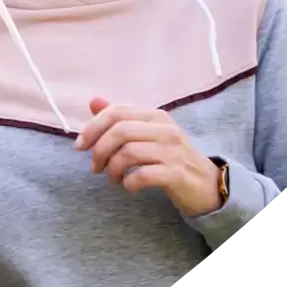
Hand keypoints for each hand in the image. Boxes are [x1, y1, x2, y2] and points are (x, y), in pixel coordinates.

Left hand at [75, 96, 221, 216]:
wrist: (206, 184)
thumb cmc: (170, 158)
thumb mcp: (147, 134)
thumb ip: (120, 118)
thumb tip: (93, 100)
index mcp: (155, 116)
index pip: (116, 112)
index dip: (92, 128)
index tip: (80, 146)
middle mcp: (165, 129)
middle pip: (120, 131)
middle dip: (99, 150)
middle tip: (95, 167)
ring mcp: (173, 151)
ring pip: (129, 152)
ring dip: (112, 168)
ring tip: (112, 179)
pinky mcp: (177, 173)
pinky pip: (144, 175)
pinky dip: (129, 182)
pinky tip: (129, 186)